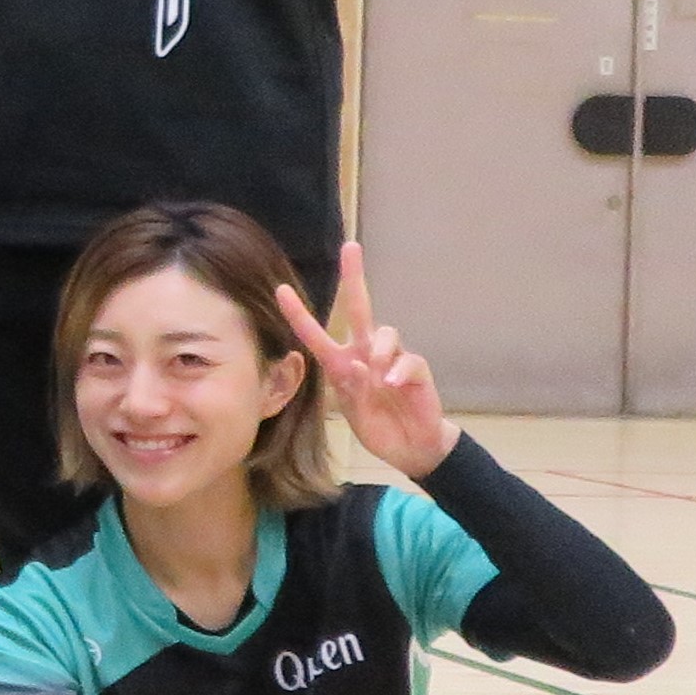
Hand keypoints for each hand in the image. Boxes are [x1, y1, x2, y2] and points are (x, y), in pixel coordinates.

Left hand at [276, 241, 458, 478]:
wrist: (411, 447)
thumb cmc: (378, 426)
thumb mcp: (354, 413)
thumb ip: (352, 389)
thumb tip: (361, 364)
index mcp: (342, 363)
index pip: (316, 334)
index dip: (298, 314)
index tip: (280, 289)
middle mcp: (365, 353)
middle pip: (359, 308)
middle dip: (353, 277)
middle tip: (350, 247)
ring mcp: (392, 358)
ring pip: (383, 332)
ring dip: (377, 350)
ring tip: (377, 377)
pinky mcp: (416, 369)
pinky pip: (407, 360)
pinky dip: (397, 370)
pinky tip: (391, 384)